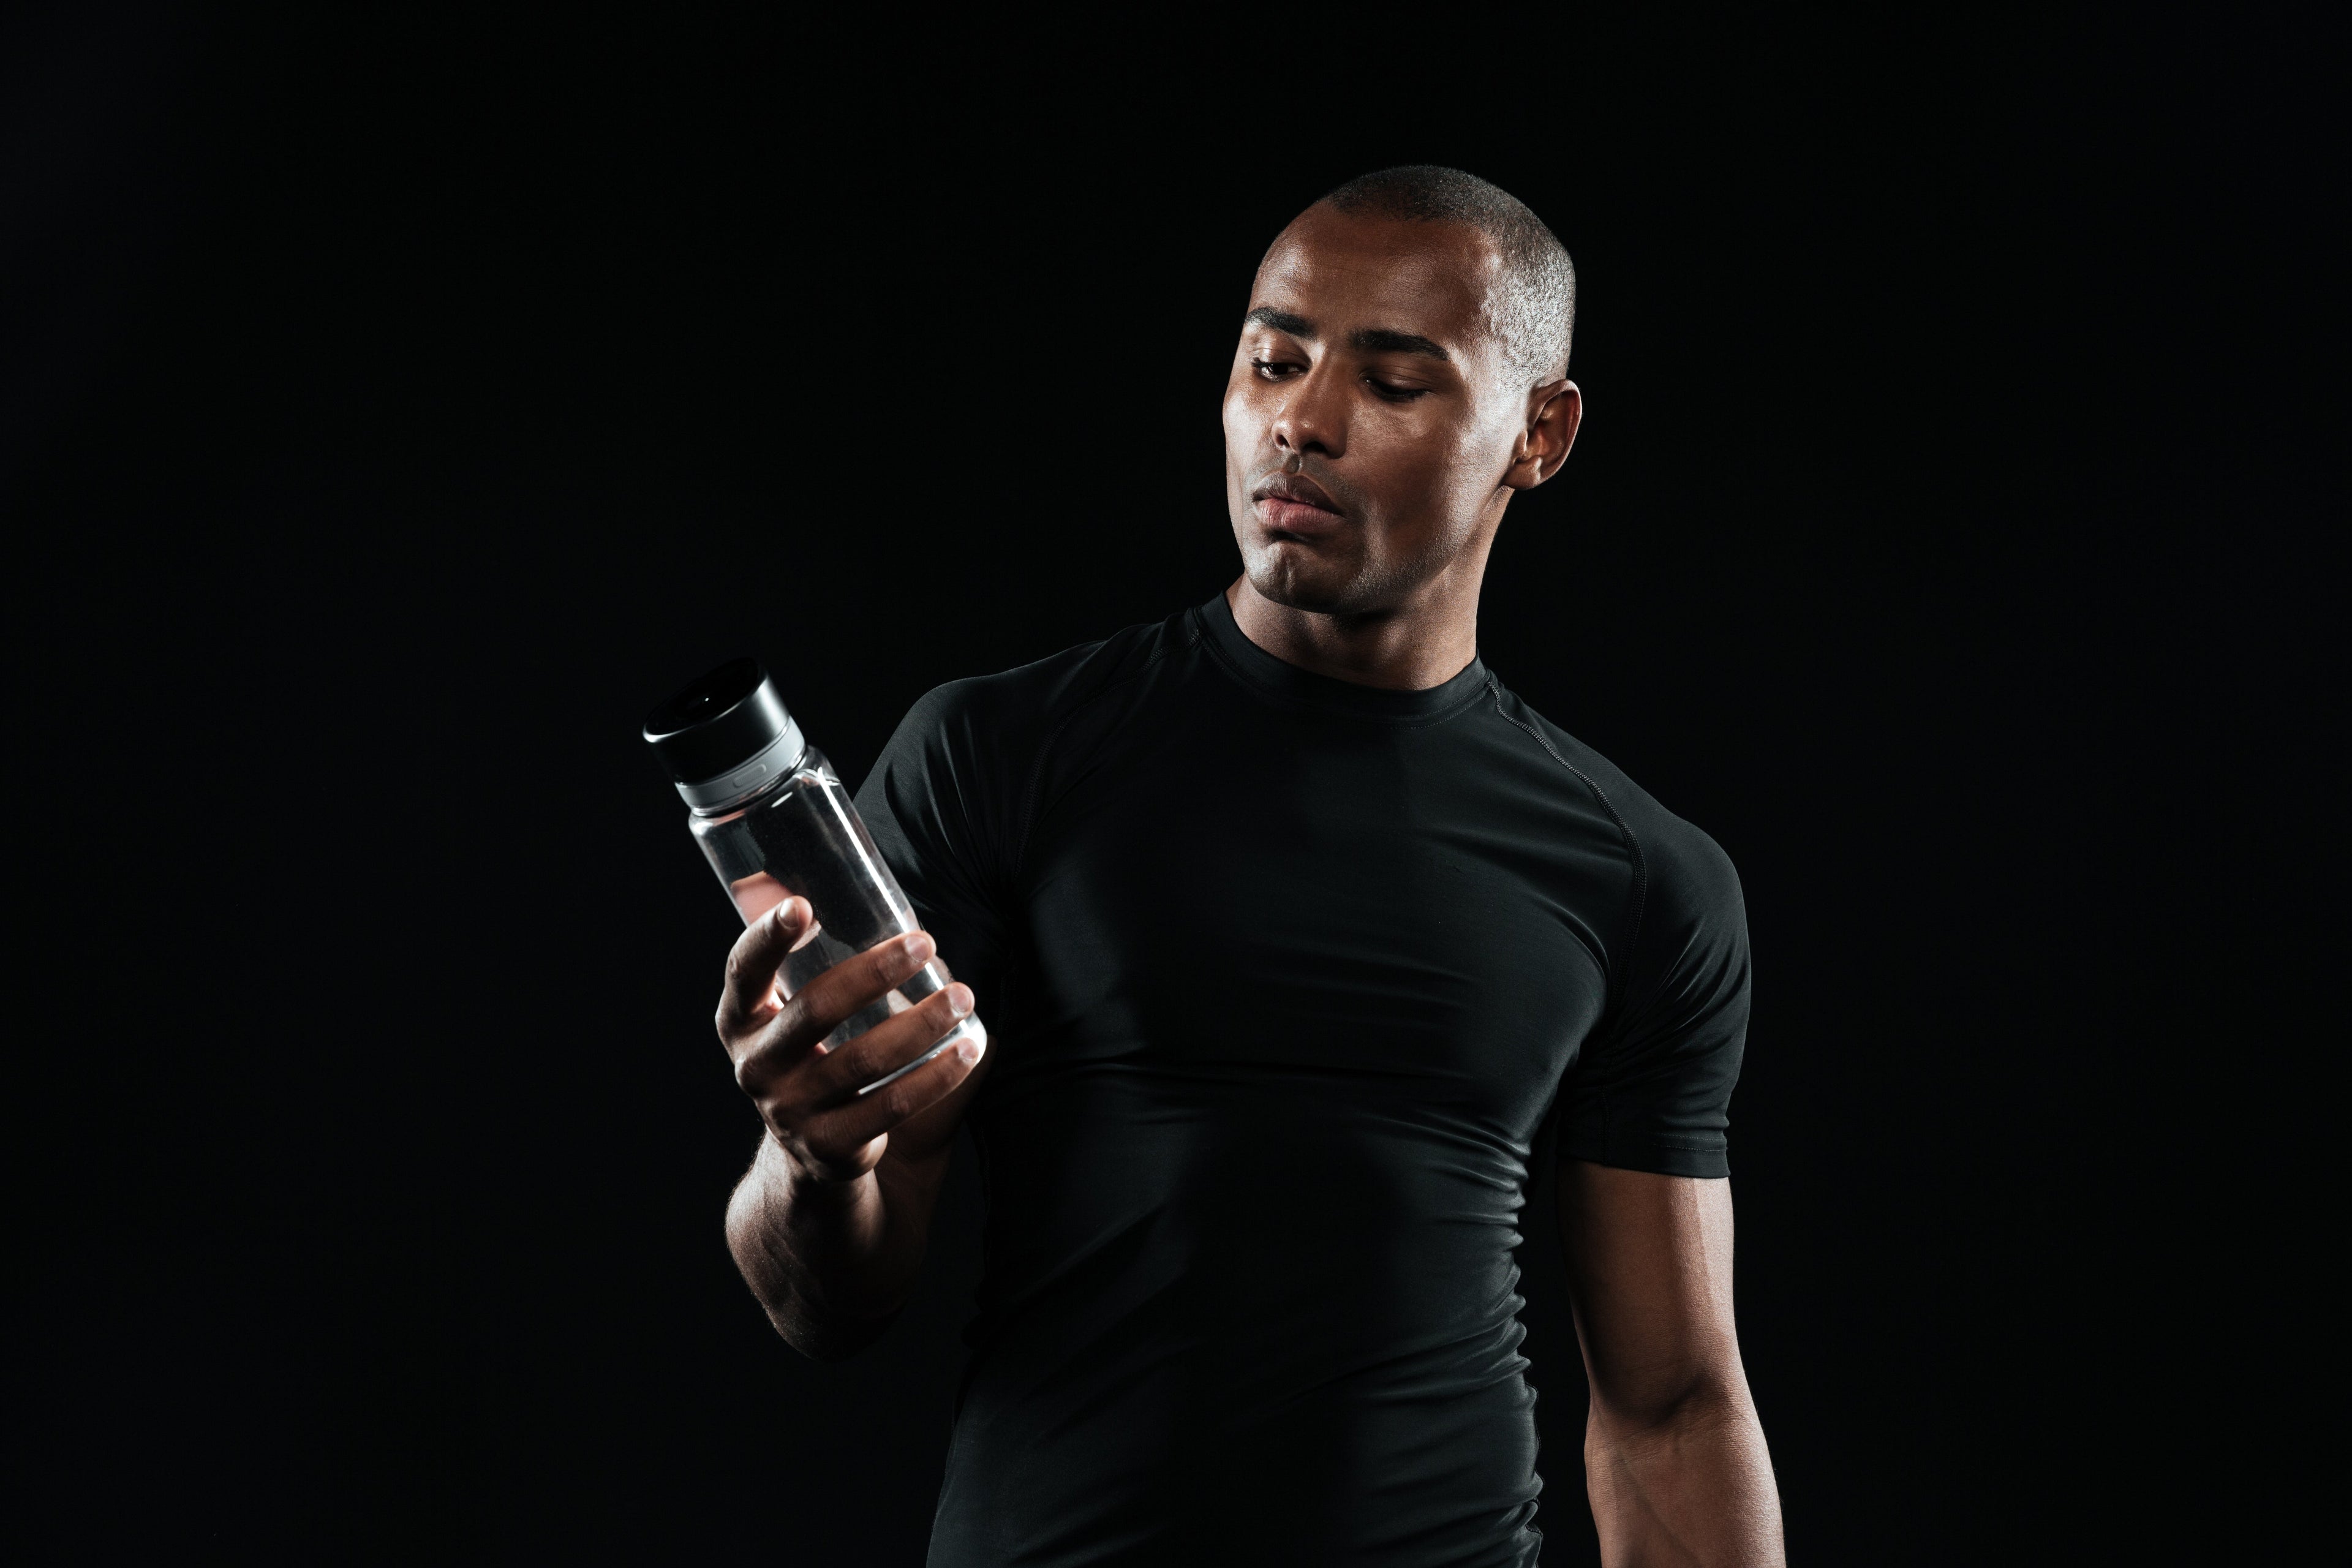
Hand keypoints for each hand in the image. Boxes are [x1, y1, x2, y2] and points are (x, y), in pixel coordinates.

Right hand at [715, 898, 983, 1185]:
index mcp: (740, 1021)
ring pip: (863, 1061)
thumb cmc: (809, 1053)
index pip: (744, 972)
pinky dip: (936, 1076)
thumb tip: (781, 873)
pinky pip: (892, 1106)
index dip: (767, 939)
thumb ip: (790, 952)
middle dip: (874, 973)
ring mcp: (790, 1112)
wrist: (809, 1151)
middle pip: (815, 1011)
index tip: (802, 905)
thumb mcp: (786, 1007)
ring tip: (962, 996)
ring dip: (921, 1025)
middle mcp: (756, 1067)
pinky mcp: (831, 1146)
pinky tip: (968, 1048)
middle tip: (925, 943)